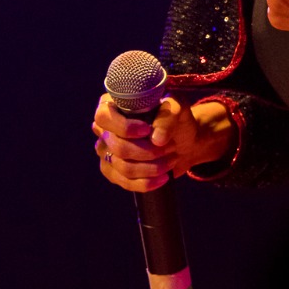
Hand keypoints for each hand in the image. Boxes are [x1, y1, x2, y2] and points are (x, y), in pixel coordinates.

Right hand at [91, 94, 234, 191]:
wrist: (185, 142)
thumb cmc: (177, 119)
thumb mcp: (177, 109)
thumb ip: (167, 117)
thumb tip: (156, 139)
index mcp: (112, 105)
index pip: (104, 117)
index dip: (124, 128)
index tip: (147, 130)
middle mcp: (104, 129)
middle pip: (117, 147)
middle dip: (148, 152)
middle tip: (170, 147)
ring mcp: (107, 151)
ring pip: (123, 167)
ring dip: (152, 167)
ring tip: (172, 160)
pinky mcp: (114, 171)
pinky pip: (124, 182)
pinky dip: (146, 183)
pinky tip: (164, 178)